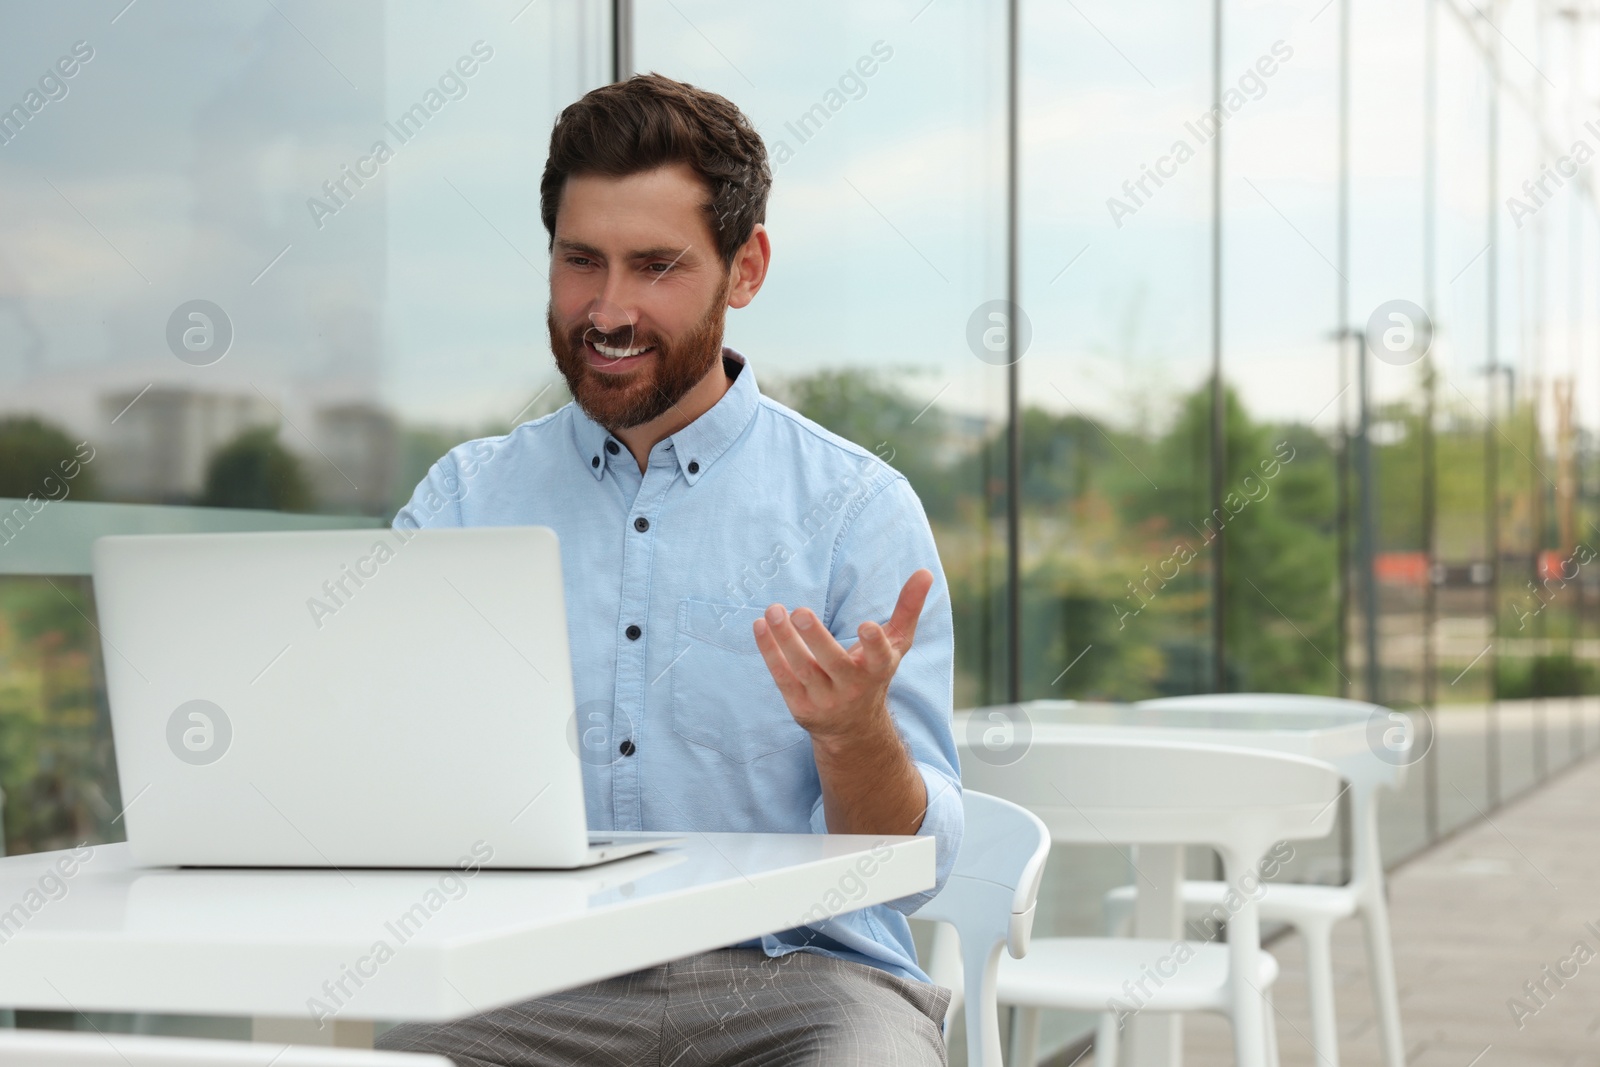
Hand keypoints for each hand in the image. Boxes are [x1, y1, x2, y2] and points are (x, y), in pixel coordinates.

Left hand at [751, 569, 932, 745]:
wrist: (853, 727)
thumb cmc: (874, 672)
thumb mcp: (897, 644)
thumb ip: (909, 608)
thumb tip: (926, 571)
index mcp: (878, 669)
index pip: (879, 657)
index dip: (874, 643)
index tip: (866, 626)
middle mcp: (852, 687)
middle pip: (832, 663)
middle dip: (815, 638)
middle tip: (799, 611)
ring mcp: (824, 699)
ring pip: (802, 669)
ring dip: (784, 640)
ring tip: (772, 611)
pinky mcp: (800, 706)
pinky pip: (782, 677)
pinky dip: (770, 652)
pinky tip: (760, 626)